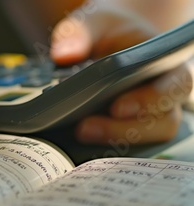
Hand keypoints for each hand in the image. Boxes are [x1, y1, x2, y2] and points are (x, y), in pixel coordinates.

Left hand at [50, 4, 192, 144]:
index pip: (175, 85)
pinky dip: (103, 147)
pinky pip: (125, 148)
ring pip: (145, 139)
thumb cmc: (106, 33)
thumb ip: (78, 33)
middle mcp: (162, 94)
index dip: (150, 100)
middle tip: (84, 128)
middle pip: (161, 122)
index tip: (116, 107)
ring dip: (112, 140)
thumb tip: (63, 55)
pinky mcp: (127, 131)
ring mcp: (147, 116)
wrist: (104, 44)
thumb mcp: (92, 23)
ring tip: (79, 133)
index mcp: (165, 64)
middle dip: (123, 129)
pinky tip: (77, 143)